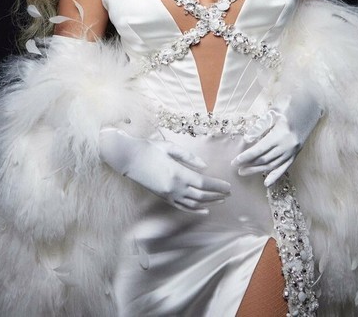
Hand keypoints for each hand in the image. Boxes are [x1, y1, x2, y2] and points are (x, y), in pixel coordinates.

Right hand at [99, 128, 230, 213]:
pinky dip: (195, 210)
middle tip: (228, 194)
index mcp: (177, 173)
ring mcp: (168, 194)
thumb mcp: (170, 147)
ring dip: (209, 203)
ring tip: (220, 201)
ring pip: (193, 203)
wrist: (128, 158)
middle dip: (217, 195)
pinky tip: (204, 210)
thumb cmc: (149, 149)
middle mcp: (174, 187)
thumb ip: (189, 157)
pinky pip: (182, 207)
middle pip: (201, 195)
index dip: (218, 186)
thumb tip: (204, 166)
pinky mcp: (163, 197)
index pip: (203, 183)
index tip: (228, 187)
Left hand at [232, 95, 323, 186]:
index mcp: (281, 133)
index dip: (246, 157)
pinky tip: (267, 183)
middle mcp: (289, 144)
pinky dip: (275, 175)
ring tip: (245, 173)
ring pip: (273, 165)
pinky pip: (285, 167)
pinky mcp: (297, 152)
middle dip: (249, 165)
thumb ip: (261, 126)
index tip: (234, 162)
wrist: (312, 103)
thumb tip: (247, 140)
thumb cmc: (291, 103)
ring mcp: (294, 150)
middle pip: (265, 159)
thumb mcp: (274, 111)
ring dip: (258, 171)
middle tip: (237, 169)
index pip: (260, 149)